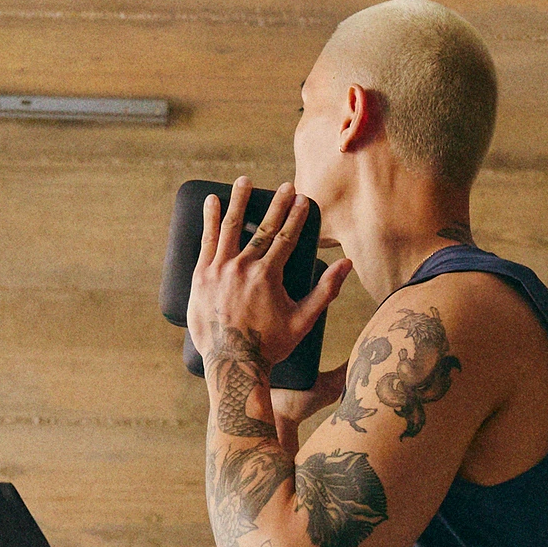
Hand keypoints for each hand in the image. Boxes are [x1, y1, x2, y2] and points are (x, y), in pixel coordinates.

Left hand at [185, 177, 350, 396]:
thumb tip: (346, 265)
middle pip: (261, 228)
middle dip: (275, 204)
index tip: (302, 198)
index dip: (296, 215)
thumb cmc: (270, 345)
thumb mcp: (303, 320)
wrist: (231, 365)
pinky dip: (209, 220)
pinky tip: (211, 202)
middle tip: (284, 185)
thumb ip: (325, 291)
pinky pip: (205, 241)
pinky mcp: (201, 276)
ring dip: (238, 201)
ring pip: (229, 227)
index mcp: (268, 276)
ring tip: (244, 181)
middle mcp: (242, 267)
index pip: (285, 237)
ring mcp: (218, 270)